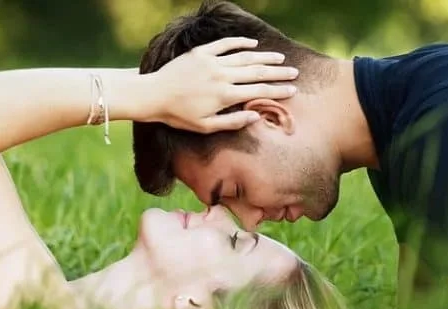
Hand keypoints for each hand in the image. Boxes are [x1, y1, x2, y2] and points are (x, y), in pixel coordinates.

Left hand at [147, 37, 299, 132]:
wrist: (153, 95)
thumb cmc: (179, 115)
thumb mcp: (206, 126)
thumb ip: (233, 121)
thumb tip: (256, 116)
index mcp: (225, 95)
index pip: (259, 92)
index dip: (278, 91)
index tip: (293, 90)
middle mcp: (222, 76)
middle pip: (257, 72)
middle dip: (278, 73)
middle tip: (294, 72)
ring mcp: (212, 62)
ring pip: (245, 57)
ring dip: (264, 57)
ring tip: (279, 59)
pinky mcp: (201, 53)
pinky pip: (225, 44)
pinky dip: (240, 43)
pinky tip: (253, 44)